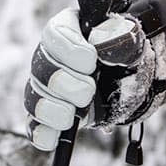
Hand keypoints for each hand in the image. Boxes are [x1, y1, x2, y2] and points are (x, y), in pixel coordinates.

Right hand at [24, 0, 165, 150]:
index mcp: (70, 28)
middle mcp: (51, 56)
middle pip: (41, 67)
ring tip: (71, 116)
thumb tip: (102, 41)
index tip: (91, 60)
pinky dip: (42, 132)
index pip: (56, 33)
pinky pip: (35, 123)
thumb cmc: (128, 50)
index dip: (69, 48)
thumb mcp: (131, 39)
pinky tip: (53, 138)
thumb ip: (120, 36)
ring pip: (34, 96)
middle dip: (62, 82)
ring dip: (51, 109)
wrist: (132, 74)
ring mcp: (46, 85)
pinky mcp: (49, 112)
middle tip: (88, 92)